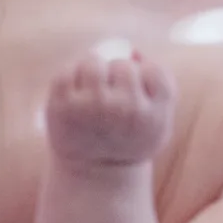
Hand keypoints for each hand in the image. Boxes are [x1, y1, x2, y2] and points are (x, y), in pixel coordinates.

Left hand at [44, 49, 175, 166]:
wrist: (94, 173)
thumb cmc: (130, 139)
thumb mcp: (157, 120)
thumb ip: (160, 83)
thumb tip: (134, 50)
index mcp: (152, 116)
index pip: (154, 71)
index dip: (145, 78)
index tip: (137, 99)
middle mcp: (124, 111)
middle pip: (123, 65)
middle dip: (117, 77)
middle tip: (113, 102)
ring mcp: (91, 107)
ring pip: (94, 61)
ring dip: (93, 72)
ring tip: (93, 95)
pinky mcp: (61, 105)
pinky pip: (69, 69)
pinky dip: (71, 78)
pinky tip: (75, 98)